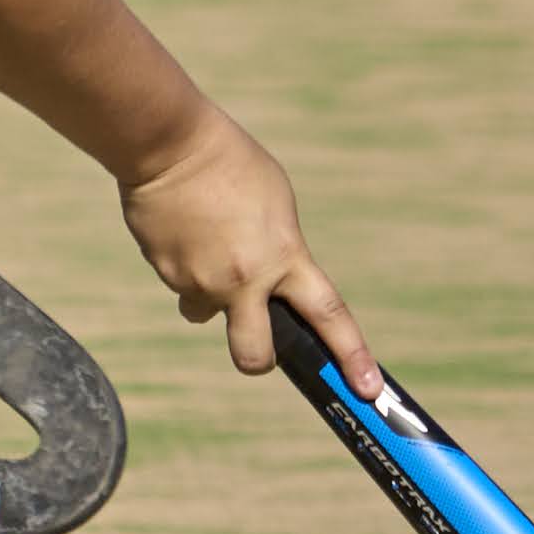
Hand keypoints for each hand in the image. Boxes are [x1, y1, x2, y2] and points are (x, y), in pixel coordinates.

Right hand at [118, 113, 376, 386]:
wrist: (168, 144)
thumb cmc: (231, 163)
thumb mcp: (277, 204)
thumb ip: (280, 251)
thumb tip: (271, 281)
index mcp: (283, 256)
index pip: (328, 315)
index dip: (352, 355)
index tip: (368, 389)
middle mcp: (243, 280)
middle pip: (255, 357)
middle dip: (260, 360)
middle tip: (259, 341)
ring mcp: (200, 281)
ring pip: (206, 311)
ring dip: (210, 293)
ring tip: (206, 243)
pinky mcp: (164, 273)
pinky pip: (182, 283)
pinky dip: (186, 264)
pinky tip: (184, 229)